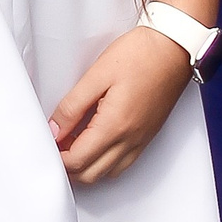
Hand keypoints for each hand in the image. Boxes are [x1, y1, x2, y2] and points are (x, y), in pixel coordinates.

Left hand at [49, 25, 191, 187]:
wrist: (174, 47)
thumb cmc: (140, 54)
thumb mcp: (97, 75)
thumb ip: (72, 106)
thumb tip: (54, 130)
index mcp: (114, 126)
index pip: (77, 161)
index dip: (56, 157)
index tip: (46, 141)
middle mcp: (130, 140)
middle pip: (90, 175)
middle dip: (67, 166)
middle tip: (55, 144)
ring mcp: (141, 140)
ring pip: (107, 173)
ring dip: (86, 167)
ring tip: (72, 143)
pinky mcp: (148, 136)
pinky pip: (123, 164)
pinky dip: (105, 163)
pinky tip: (95, 143)